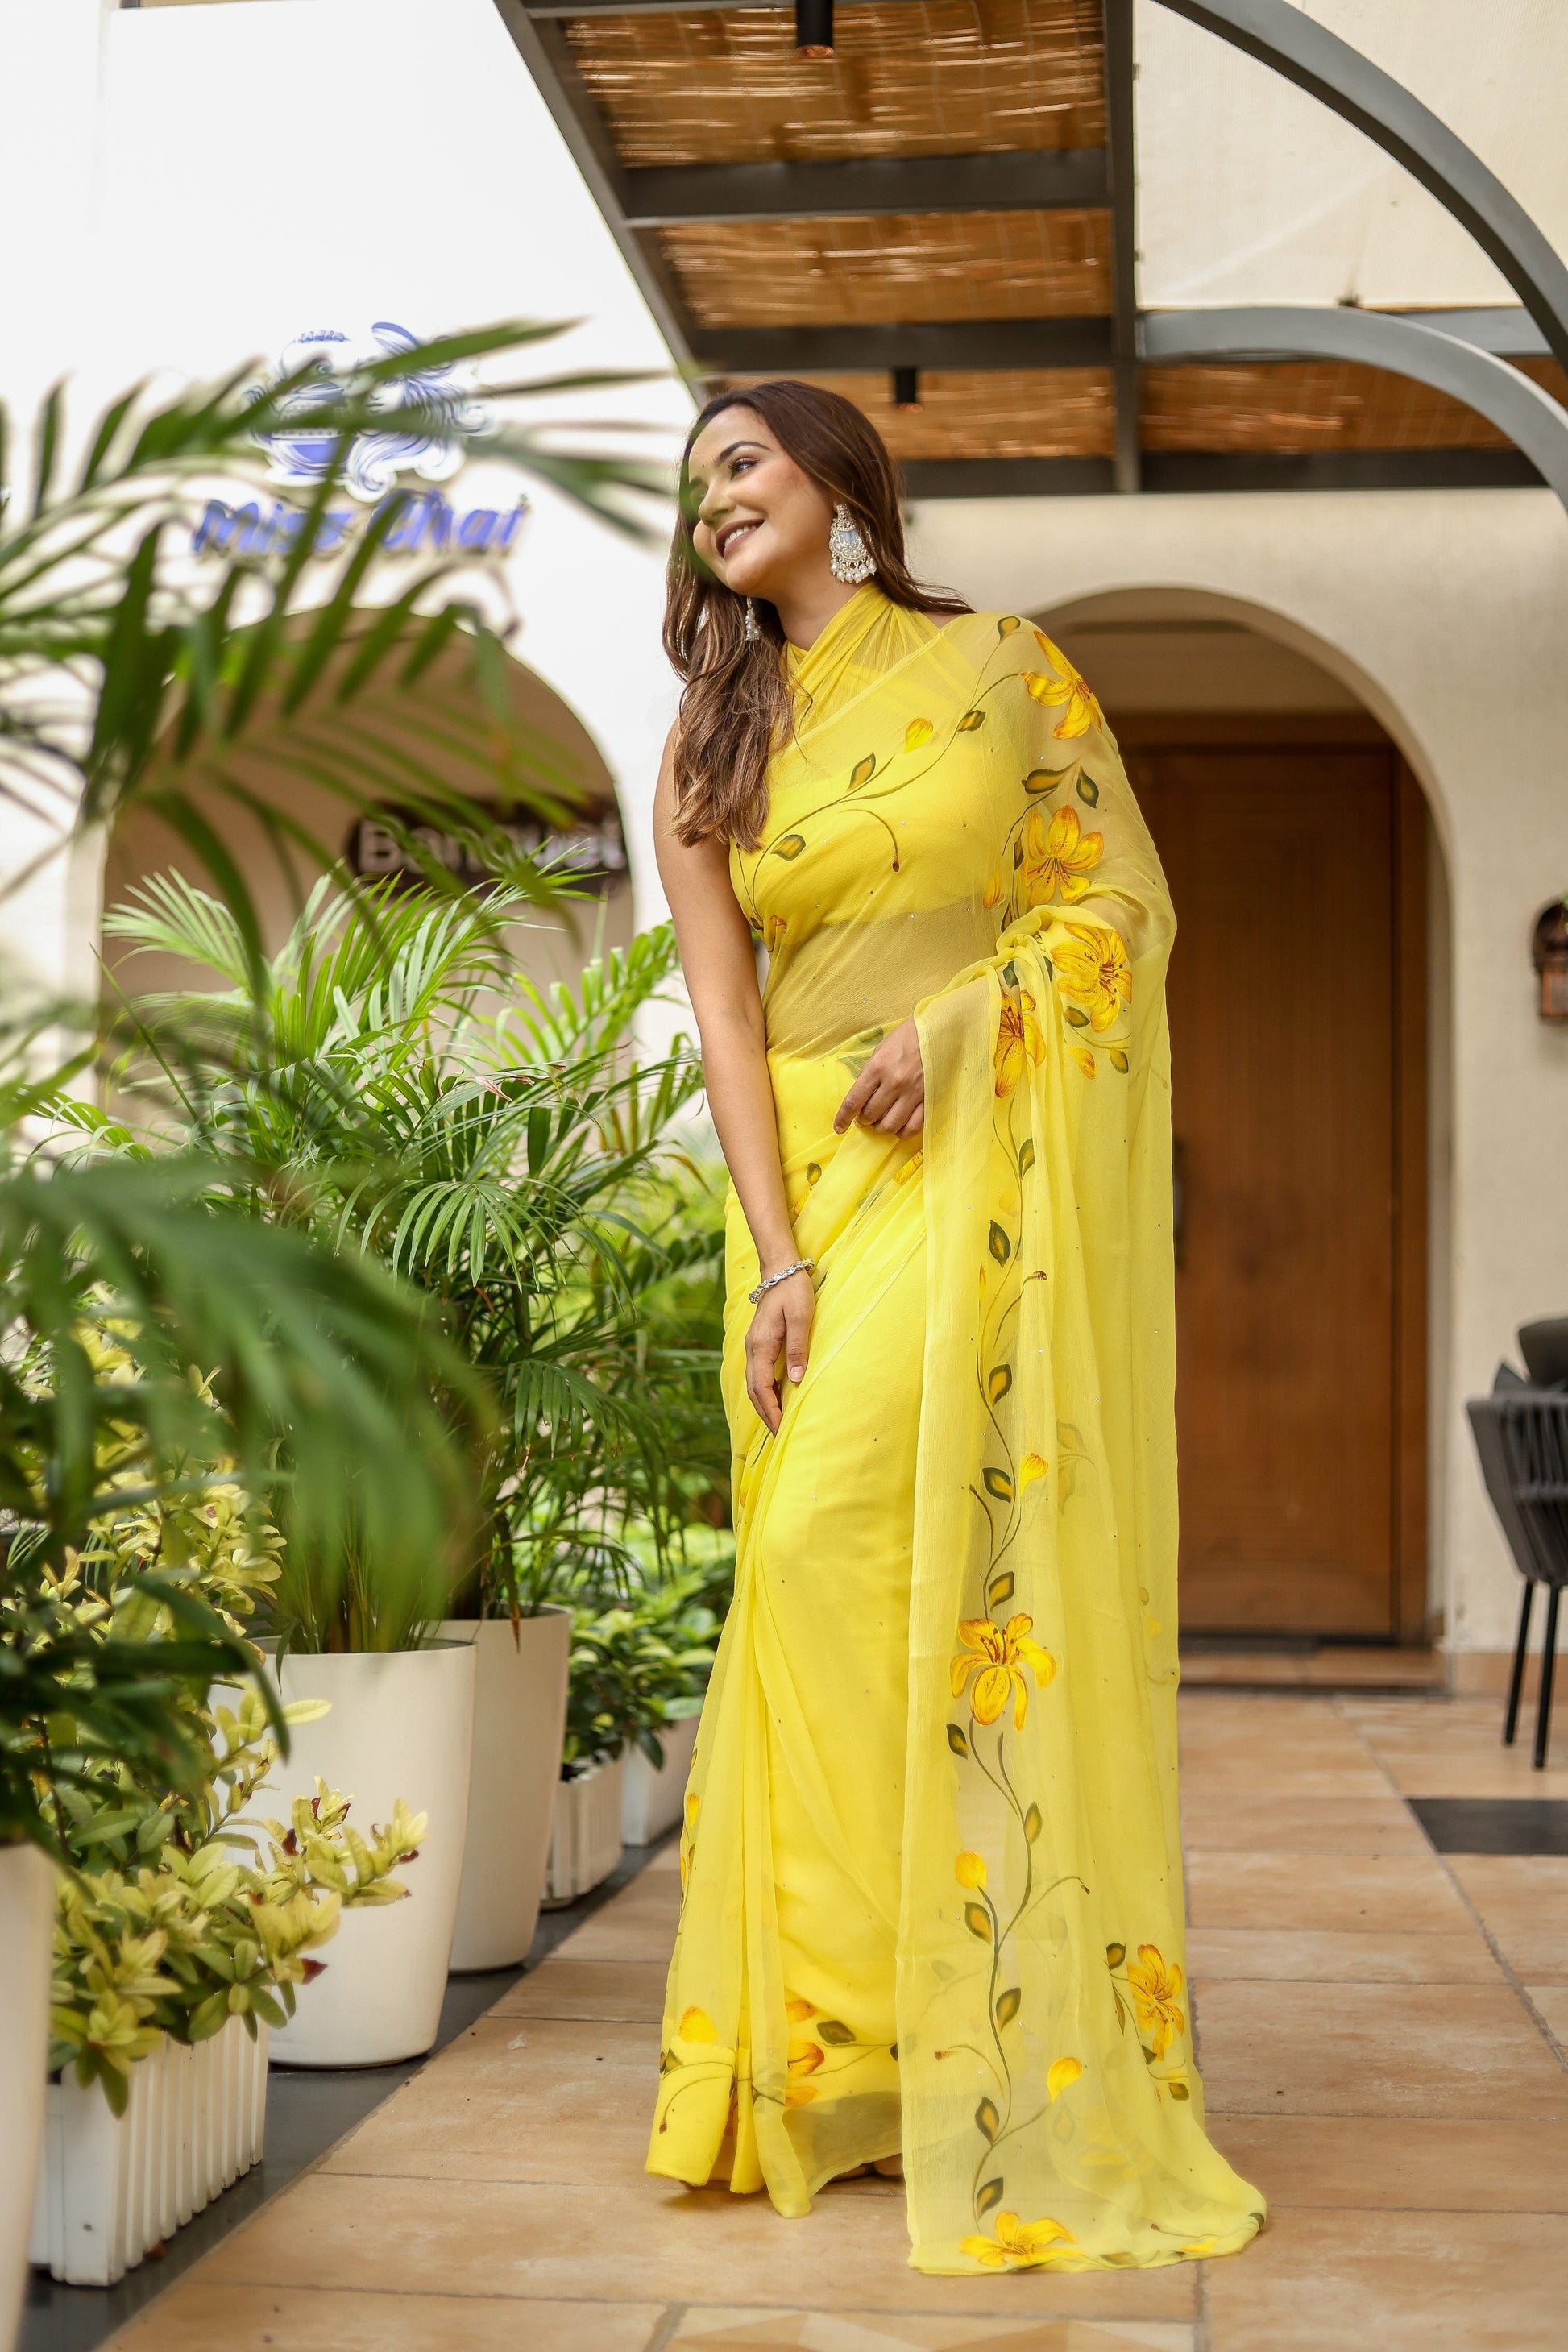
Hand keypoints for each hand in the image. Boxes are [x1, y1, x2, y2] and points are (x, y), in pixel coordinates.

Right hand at [745, 1267, 813, 1433]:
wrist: (780, 1269)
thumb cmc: (793, 1291)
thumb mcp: (801, 1318)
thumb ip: (798, 1349)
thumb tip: (796, 1381)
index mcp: (761, 1345)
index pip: (762, 1387)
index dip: (771, 1410)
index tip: (780, 1429)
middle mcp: (752, 1348)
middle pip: (753, 1390)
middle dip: (765, 1414)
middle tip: (779, 1435)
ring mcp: (753, 1346)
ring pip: (753, 1383)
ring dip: (763, 1404)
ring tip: (777, 1423)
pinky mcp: (759, 1343)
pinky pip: (757, 1374)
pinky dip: (763, 1391)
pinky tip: (774, 1399)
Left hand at [834, 1015, 924, 1137]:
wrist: (938, 1030)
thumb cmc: (907, 1037)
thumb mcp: (881, 1049)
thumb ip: (870, 1073)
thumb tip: (860, 1096)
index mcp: (878, 1067)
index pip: (854, 1101)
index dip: (843, 1118)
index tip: (839, 1127)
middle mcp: (894, 1082)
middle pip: (870, 1115)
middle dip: (863, 1121)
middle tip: (864, 1119)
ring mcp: (913, 1092)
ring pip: (890, 1125)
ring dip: (881, 1128)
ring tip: (880, 1123)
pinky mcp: (929, 1099)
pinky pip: (913, 1127)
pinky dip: (902, 1132)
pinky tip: (899, 1127)